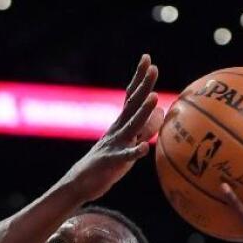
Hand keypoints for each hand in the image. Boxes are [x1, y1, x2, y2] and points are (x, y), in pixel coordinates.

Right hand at [63, 54, 163, 201]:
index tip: (148, 59)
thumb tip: (161, 112)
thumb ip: (144, 129)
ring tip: (154, 97)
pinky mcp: (111, 162)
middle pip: (132, 104)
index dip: (140, 78)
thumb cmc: (108, 164)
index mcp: (121, 123)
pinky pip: (124, 156)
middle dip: (143, 86)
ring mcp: (114, 144)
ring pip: (131, 125)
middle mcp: (117, 129)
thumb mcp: (128, 143)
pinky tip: (144, 149)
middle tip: (154, 68)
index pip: (131, 96)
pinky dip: (133, 152)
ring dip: (143, 111)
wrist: (80, 183)